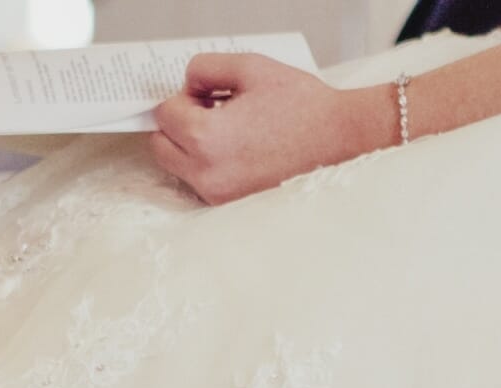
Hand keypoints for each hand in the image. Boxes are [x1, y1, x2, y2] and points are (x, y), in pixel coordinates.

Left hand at [151, 54, 397, 205]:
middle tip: (210, 110)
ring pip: (179, 168)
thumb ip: (205, 69)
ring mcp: (218, 196)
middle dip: (178, 125)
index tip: (206, 93)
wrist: (340, 142)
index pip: (164, 114)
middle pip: (161, 147)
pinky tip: (240, 150)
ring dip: (192, 146)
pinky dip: (209, 165)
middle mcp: (206, 174)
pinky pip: (202, 183)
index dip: (183, 96)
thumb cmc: (302, 106)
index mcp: (205, 138)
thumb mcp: (250, 68)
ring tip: (231, 130)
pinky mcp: (231, 207)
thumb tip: (187, 84)